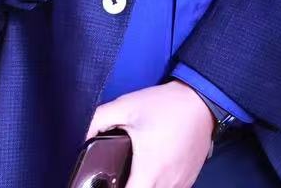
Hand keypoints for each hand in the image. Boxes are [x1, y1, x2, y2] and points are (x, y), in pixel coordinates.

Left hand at [85, 81, 213, 187]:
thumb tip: (78, 136)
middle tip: (115, 179)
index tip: (104, 186)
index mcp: (150, 171)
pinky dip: (157, 187)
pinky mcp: (188, 181)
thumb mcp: (126, 106)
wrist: (202, 100)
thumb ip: (97, 120)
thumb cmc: (167, 105)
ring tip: (131, 176)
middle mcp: (167, 183)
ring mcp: (180, 185)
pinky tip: (148, 176)